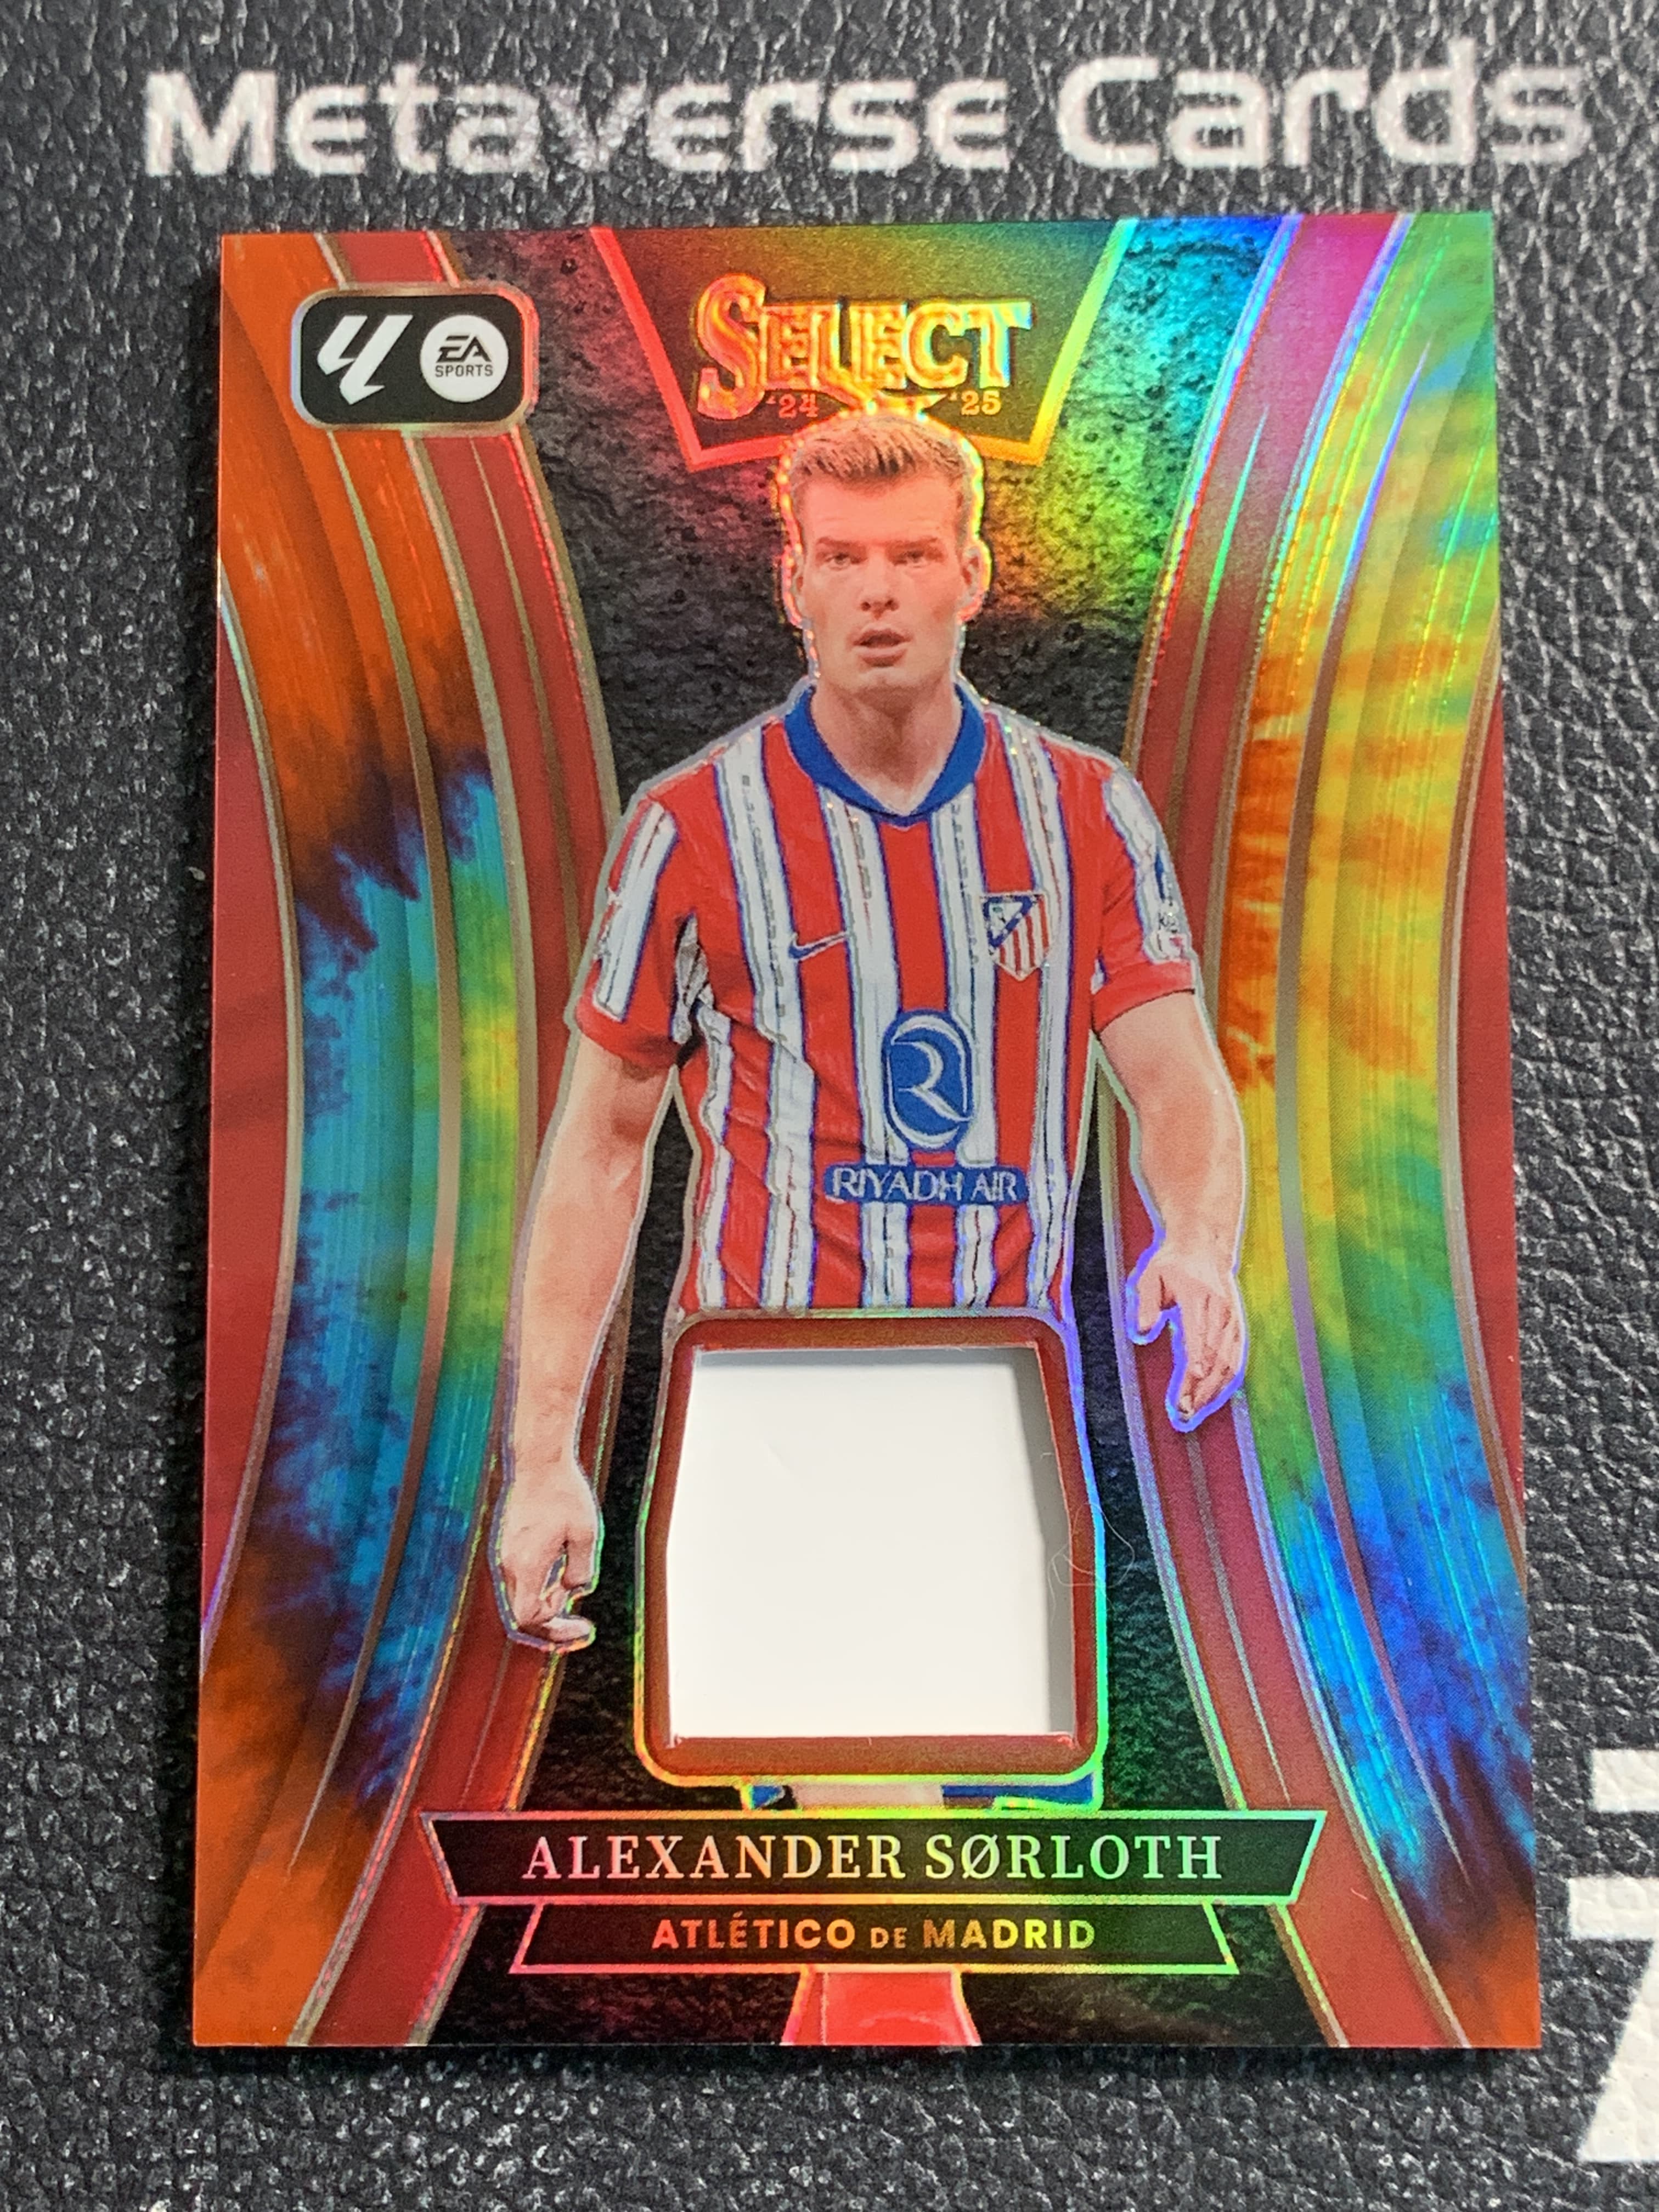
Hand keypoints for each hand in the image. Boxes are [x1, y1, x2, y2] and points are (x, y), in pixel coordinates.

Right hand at [494, 1455, 601, 1647]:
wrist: (538, 1461)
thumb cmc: (564, 1493)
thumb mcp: (585, 1534)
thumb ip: (581, 1570)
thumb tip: (575, 1592)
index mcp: (526, 1565)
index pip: (528, 1618)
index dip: (555, 1630)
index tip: (584, 1626)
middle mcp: (508, 1564)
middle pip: (521, 1615)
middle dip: (550, 1627)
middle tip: (581, 1630)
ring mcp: (505, 1554)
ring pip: (519, 1599)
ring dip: (545, 1607)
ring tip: (574, 1596)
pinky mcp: (508, 1545)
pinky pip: (520, 1581)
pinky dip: (538, 1590)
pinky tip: (561, 1580)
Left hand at [1126, 1241, 1246, 1431]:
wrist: (1205, 1246)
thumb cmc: (1172, 1264)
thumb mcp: (1150, 1275)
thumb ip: (1145, 1303)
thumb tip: (1141, 1333)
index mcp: (1199, 1297)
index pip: (1199, 1334)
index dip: (1196, 1360)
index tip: (1190, 1383)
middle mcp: (1221, 1311)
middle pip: (1215, 1355)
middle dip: (1200, 1387)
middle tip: (1183, 1412)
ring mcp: (1233, 1321)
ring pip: (1229, 1363)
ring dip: (1212, 1391)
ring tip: (1193, 1413)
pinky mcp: (1238, 1329)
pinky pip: (1236, 1360)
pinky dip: (1225, 1383)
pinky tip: (1211, 1400)